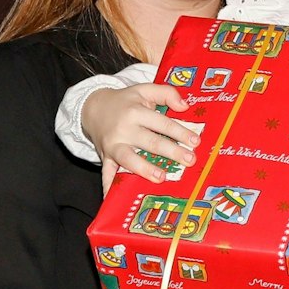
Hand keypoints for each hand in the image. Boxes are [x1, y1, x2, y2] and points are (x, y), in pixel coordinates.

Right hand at [83, 83, 199, 182]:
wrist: (93, 107)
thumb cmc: (125, 101)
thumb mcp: (144, 89)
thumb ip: (166, 92)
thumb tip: (185, 107)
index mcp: (136, 111)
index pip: (162, 123)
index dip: (179, 132)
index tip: (195, 142)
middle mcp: (124, 129)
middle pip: (150, 141)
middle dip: (171, 152)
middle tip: (189, 160)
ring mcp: (113, 145)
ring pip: (128, 158)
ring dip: (144, 169)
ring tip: (161, 177)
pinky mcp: (105, 157)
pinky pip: (106, 173)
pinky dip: (109, 186)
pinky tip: (114, 199)